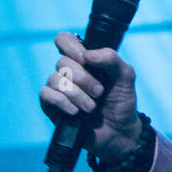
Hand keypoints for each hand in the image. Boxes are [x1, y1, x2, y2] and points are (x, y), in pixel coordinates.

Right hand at [39, 32, 142, 160]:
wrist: (120, 132)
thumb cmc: (121, 102)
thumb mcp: (125, 76)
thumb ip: (111, 58)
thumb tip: (87, 55)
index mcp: (84, 60)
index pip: (64, 40)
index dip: (71, 46)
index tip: (86, 60)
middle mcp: (68, 72)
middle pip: (62, 62)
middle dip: (84, 79)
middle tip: (100, 92)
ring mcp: (59, 89)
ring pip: (54, 79)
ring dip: (77, 94)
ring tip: (91, 107)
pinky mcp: (51, 106)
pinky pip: (46, 95)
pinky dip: (63, 102)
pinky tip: (76, 112)